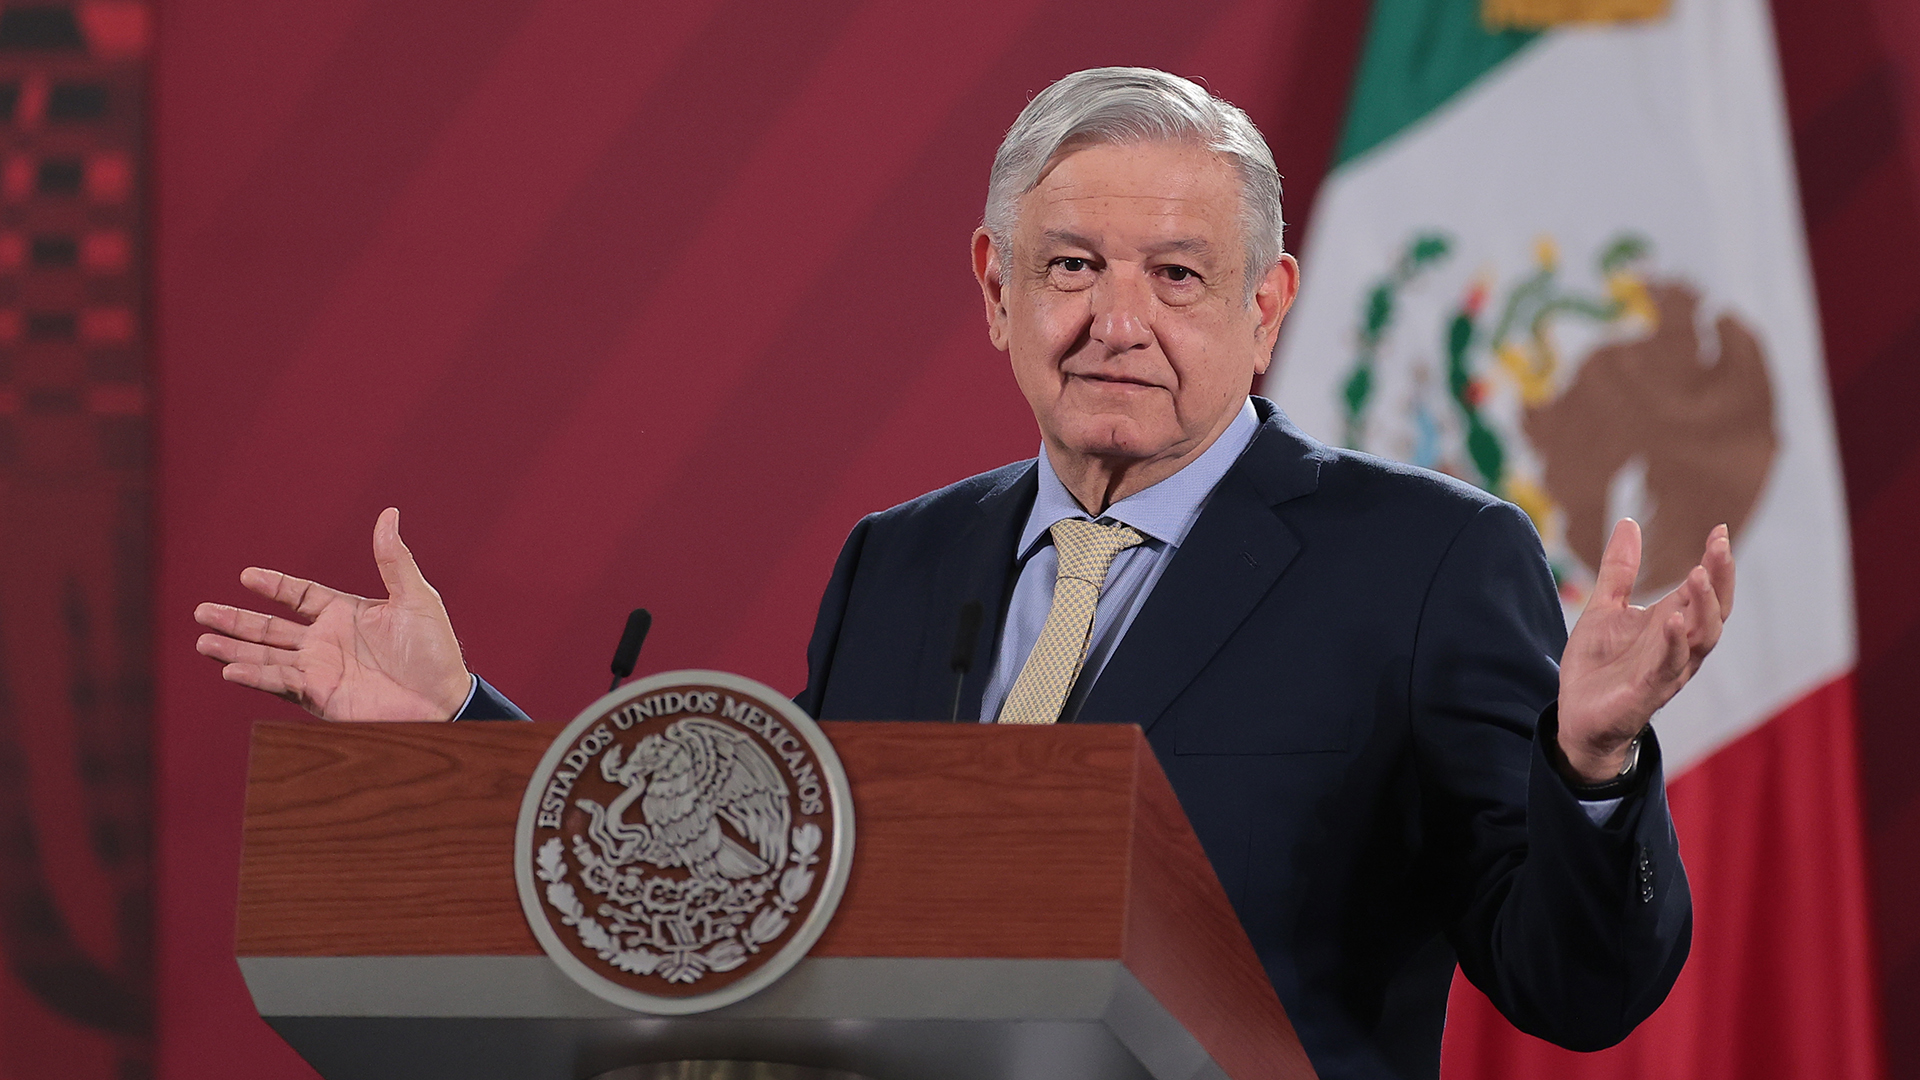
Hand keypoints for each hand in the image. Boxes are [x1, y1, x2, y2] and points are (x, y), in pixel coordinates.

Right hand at [194, 508, 471, 720]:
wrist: (443, 700)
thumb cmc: (435, 650)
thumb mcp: (415, 597)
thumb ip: (394, 559)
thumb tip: (389, 514)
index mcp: (346, 614)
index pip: (300, 596)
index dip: (274, 586)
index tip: (246, 575)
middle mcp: (327, 642)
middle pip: (271, 629)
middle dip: (237, 620)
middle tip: (202, 612)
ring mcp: (321, 670)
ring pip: (267, 656)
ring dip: (234, 649)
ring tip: (203, 641)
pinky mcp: (321, 696)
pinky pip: (281, 683)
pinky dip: (255, 676)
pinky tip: (230, 669)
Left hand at [1557, 519, 1734, 782]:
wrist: (1577, 717)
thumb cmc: (1598, 665)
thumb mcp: (1604, 608)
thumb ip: (1619, 570)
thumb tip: (1629, 522)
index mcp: (1671, 624)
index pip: (1705, 590)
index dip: (1716, 563)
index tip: (1720, 530)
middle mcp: (1678, 646)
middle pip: (1714, 611)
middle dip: (1720, 579)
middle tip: (1720, 547)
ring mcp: (1666, 670)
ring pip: (1700, 639)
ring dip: (1703, 607)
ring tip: (1699, 575)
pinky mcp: (1646, 692)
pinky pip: (1667, 668)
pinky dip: (1673, 644)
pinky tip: (1672, 622)